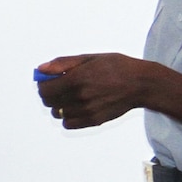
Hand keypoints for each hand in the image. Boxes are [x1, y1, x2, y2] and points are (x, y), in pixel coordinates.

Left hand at [35, 53, 155, 128]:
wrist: (140, 84)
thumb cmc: (116, 67)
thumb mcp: (89, 58)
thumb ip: (63, 64)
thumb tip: (41, 69)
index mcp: (77, 79)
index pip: (45, 89)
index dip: (43, 84)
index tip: (47, 81)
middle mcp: (80, 96)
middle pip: (49, 102)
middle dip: (50, 94)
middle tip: (58, 88)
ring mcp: (86, 111)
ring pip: (58, 113)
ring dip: (59, 105)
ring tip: (71, 96)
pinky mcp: (93, 121)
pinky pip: (68, 124)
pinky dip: (68, 117)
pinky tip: (77, 107)